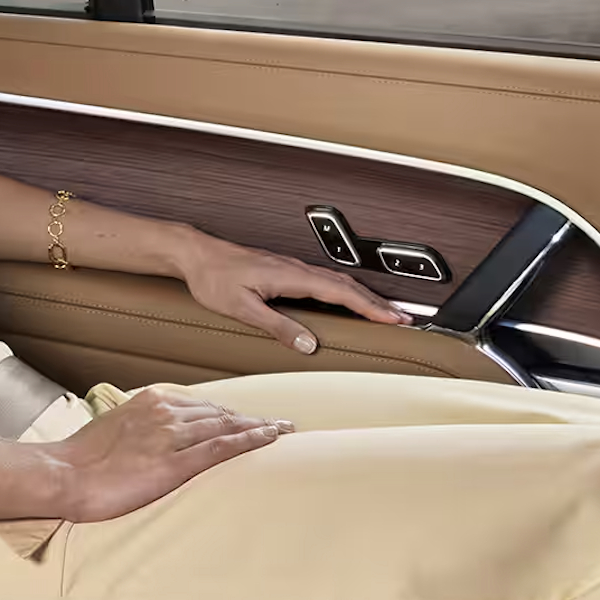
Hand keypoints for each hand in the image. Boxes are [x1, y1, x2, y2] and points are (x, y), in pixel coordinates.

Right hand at [46, 389, 290, 520]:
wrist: (64, 476)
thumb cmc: (81, 460)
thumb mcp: (113, 431)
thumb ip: (139, 428)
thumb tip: (153, 438)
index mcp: (149, 402)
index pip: (200, 406)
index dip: (228, 412)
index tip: (248, 417)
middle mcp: (163, 413)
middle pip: (219, 413)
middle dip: (250, 418)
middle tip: (278, 423)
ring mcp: (170, 437)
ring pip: (226, 426)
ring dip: (258, 427)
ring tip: (283, 430)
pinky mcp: (173, 464)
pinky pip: (221, 447)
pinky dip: (250, 440)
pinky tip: (270, 438)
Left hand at [176, 233, 406, 353]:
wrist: (195, 254)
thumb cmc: (213, 277)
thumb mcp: (242, 308)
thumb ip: (277, 326)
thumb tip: (308, 344)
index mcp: (291, 276)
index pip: (341, 293)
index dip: (370, 307)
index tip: (393, 319)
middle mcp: (296, 268)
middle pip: (347, 286)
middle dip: (378, 303)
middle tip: (404, 319)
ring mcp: (292, 268)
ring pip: (338, 282)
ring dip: (365, 297)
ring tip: (385, 312)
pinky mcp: (285, 270)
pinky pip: (325, 280)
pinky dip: (346, 291)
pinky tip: (349, 300)